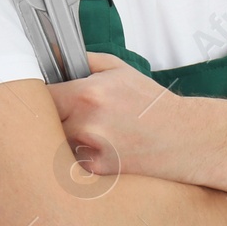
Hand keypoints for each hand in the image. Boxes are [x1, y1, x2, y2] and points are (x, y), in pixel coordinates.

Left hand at [48, 51, 178, 178]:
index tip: (45, 94)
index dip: (41, 94)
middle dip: (52, 114)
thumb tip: (54, 56)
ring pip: (56, 140)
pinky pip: (72, 157)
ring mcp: (90, 150)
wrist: (185, 138)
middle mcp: (85, 124)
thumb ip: (82, 60)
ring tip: (91, 127)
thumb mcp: (119, 70)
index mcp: (87, 95)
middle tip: (67, 111)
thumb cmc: (152, 103)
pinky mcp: (96, 169)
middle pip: (45, 120)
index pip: (41, 95)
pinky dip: (80, 150)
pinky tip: (101, 144)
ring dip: (64, 133)